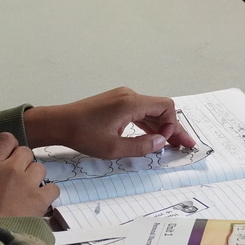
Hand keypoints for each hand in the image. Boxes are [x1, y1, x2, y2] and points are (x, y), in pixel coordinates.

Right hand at [0, 132, 59, 225]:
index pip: (6, 138)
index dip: (9, 146)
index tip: (7, 157)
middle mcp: (12, 167)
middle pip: (26, 151)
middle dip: (23, 162)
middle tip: (17, 178)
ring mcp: (28, 181)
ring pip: (40, 167)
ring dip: (35, 177)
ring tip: (29, 192)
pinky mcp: (41, 197)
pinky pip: (53, 187)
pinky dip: (48, 193)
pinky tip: (41, 202)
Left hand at [24, 87, 196, 159]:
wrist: (59, 123)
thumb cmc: (83, 134)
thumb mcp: (114, 148)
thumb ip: (141, 146)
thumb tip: (161, 142)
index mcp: (131, 103)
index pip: (165, 107)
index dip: (172, 125)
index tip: (166, 143)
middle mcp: (129, 96)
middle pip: (160, 109)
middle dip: (173, 128)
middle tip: (186, 145)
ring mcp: (122, 98)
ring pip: (150, 112)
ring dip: (161, 128)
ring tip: (172, 144)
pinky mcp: (115, 103)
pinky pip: (139, 112)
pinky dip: (148, 124)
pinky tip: (152, 137)